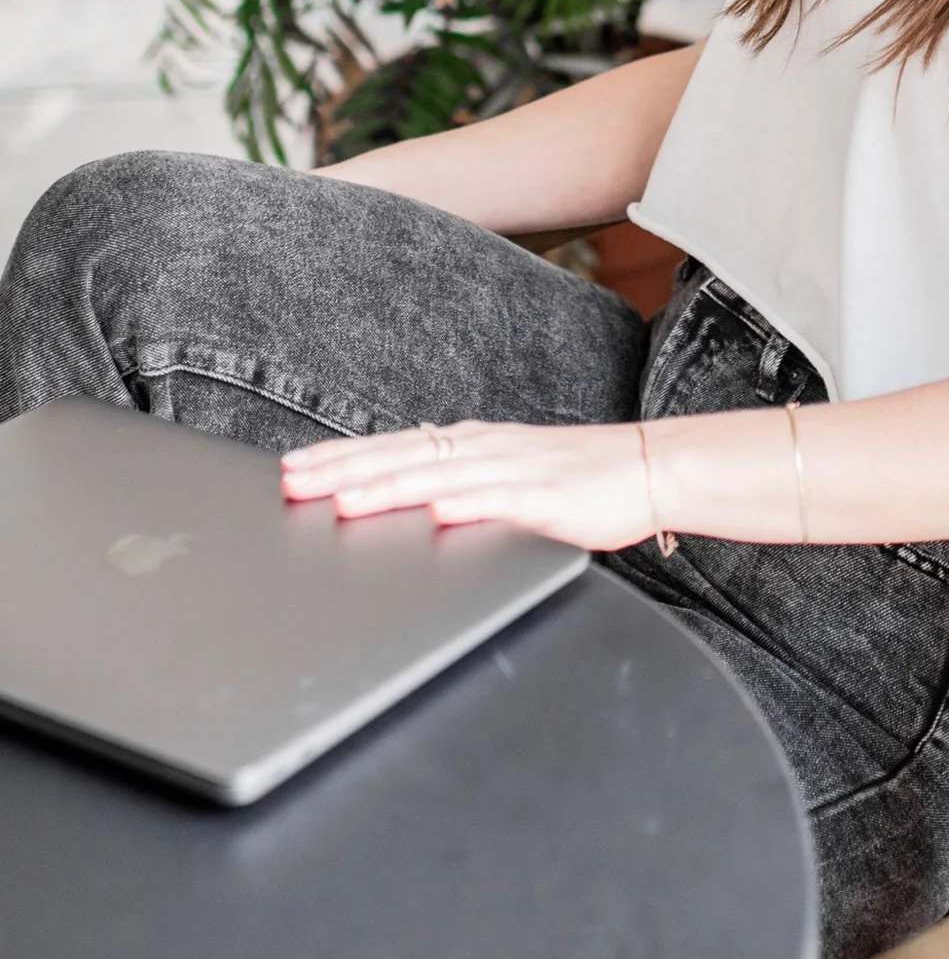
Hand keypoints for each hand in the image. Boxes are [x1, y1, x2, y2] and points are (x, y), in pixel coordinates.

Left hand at [279, 420, 655, 552]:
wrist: (648, 466)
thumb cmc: (576, 478)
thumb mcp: (504, 478)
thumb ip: (456, 487)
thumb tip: (403, 504)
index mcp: (470, 445)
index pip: (391, 448)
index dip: (339, 458)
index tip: (290, 469)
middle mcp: (483, 449)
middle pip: (401, 458)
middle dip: (342, 471)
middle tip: (292, 483)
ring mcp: (514, 470)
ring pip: (439, 478)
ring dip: (388, 488)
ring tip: (342, 501)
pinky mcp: (547, 497)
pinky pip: (501, 501)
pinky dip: (466, 505)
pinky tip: (437, 513)